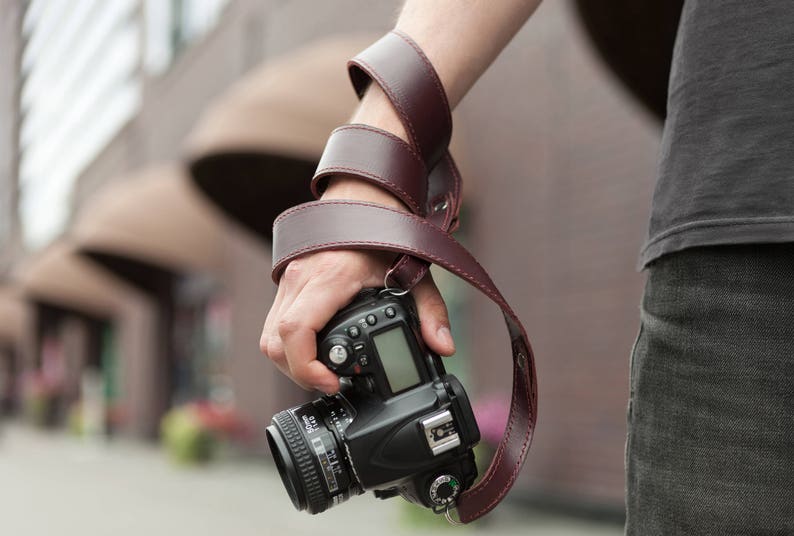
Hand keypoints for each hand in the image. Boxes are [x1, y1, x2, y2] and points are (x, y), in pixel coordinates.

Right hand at [259, 179, 455, 393]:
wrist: (363, 198)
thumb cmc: (385, 232)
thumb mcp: (415, 271)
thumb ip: (431, 310)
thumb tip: (444, 346)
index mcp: (330, 276)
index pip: (297, 330)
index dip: (305, 366)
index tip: (330, 382)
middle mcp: (301, 278)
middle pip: (275, 342)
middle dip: (298, 372)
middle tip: (331, 383)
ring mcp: (289, 280)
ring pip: (269, 336)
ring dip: (290, 362)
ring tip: (322, 372)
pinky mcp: (285, 283)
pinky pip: (273, 324)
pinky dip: (287, 345)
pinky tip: (313, 351)